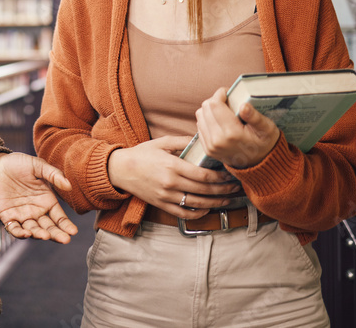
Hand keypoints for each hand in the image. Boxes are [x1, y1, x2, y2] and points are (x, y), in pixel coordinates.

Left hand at [0, 152, 77, 243]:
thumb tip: (69, 186)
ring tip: (45, 235)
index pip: (59, 217)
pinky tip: (26, 234)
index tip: (73, 231)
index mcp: (47, 201)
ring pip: (33, 230)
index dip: (66, 225)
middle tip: (65, 240)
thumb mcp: (37, 166)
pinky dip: (19, 233)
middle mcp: (37, 211)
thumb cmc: (18, 163)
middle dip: (57, 234)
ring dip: (39, 234)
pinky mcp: (7, 217)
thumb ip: (53, 175)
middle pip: (49, 227)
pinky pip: (14, 228)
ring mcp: (22, 215)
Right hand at [106, 136, 239, 218]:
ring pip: (197, 204)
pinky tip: (207, 208)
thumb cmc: (142, 154)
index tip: (231, 174)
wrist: (120, 169)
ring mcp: (166, 196)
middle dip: (223, 190)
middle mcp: (170, 183)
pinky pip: (184, 214)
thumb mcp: (162, 142)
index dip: (220, 178)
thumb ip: (183, 142)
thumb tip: (203, 140)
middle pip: (204, 191)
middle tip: (236, 187)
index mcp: (172, 166)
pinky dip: (198, 214)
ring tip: (227, 199)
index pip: (203, 175)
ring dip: (216, 203)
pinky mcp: (162, 205)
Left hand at [196, 88, 279, 168]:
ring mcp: (210, 146)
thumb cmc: (264, 143)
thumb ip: (255, 117)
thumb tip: (243, 106)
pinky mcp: (207, 149)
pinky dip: (207, 120)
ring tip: (224, 111)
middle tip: (227, 101)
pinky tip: (220, 122)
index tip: (229, 93)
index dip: (220, 94)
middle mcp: (217, 141)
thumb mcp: (267, 129)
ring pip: (200, 115)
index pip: (214, 104)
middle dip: (215, 100)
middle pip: (205, 108)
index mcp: (232, 134)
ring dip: (210, 110)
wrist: (258, 165)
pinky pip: (199, 126)